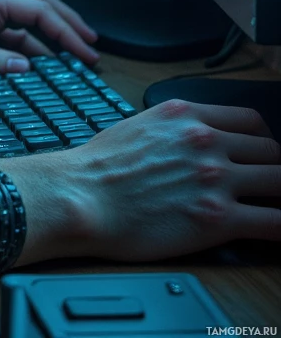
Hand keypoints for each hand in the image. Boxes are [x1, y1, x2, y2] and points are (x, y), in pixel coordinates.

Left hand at [0, 0, 99, 74]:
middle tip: (91, 47)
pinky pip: (12, 34)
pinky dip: (32, 46)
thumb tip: (24, 67)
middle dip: (68, 24)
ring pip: (28, 19)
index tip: (85, 50)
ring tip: (75, 57)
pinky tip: (42, 64)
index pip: (37, 10)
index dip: (65, 30)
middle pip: (39, 5)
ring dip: (52, 36)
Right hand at [12, 99, 280, 263]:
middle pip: (271, 150)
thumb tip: (193, 141)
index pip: (250, 119)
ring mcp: (215, 178)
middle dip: (275, 168)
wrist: (83, 197)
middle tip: (270, 186)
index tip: (262, 154)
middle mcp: (206, 140)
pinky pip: (274, 221)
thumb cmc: (100, 167)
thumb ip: (176, 129)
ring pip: (280, 180)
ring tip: (277, 205)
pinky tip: (279, 231)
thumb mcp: (141, 125)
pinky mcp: (218, 218)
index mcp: (186, 114)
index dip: (263, 140)